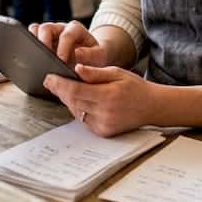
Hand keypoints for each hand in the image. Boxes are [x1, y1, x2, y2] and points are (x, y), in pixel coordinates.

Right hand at [29, 20, 107, 66]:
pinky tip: (31, 60)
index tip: (61, 61)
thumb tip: (77, 54)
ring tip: (34, 58)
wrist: (90, 58)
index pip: (67, 35)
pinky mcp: (41, 41)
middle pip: (46, 28)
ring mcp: (49, 34)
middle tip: (44, 59)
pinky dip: (28, 46)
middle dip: (43, 43)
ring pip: (35, 29)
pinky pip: (30, 38)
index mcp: (76, 30)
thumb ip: (90, 55)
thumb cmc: (94, 57)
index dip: (63, 48)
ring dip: (33, 42)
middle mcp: (60, 28)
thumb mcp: (99, 56)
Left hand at [43, 65, 158, 136]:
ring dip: (68, 100)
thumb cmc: (135, 87)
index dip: (59, 84)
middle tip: (51, 81)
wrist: (152, 107)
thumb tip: (76, 69)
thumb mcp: (117, 73)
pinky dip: (79, 109)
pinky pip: (84, 120)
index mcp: (108, 96)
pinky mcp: (104, 132)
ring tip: (64, 88)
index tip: (48, 77)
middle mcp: (105, 113)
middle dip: (60, 91)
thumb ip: (96, 73)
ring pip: (76, 111)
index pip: (75, 91)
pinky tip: (79, 100)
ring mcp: (104, 125)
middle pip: (73, 101)